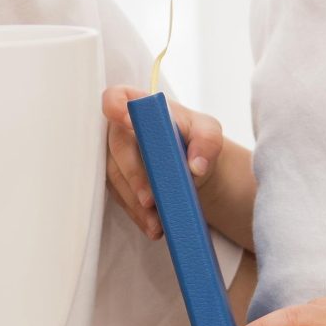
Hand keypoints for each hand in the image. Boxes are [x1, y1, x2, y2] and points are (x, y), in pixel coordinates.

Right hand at [99, 85, 224, 238]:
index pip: (116, 98)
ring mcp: (116, 158)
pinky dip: (137, 214)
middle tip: (149, 199)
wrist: (192, 165)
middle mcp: (121, 130)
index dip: (116, 106)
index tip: (126, 119)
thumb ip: (207, 142)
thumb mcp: (209, 133)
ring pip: (116, 179)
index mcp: (140, 107)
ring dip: (134, 202)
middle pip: (116, 147)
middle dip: (132, 175)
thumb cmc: (195, 138)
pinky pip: (122, 198)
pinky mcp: (119, 182)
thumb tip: (196, 165)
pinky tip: (153, 227)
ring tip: (156, 222)